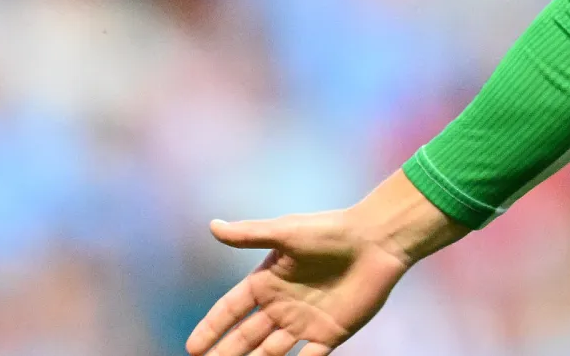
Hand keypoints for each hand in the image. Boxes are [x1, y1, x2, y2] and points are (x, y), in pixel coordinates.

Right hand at [186, 171, 466, 355]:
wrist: (377, 240)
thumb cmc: (331, 231)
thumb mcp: (287, 232)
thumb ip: (251, 234)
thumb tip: (213, 226)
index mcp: (268, 281)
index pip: (231, 309)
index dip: (212, 327)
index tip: (193, 347)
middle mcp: (282, 305)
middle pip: (246, 337)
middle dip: (225, 353)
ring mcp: (304, 322)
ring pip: (270, 352)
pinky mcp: (330, 334)